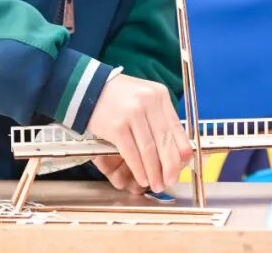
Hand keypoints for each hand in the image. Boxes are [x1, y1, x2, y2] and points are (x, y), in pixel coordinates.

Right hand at [86, 74, 191, 192]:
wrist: (87, 89)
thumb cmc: (118, 97)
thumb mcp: (145, 99)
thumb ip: (161, 119)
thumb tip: (179, 151)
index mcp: (159, 95)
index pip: (177, 128)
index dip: (182, 152)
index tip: (183, 166)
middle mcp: (148, 102)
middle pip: (165, 141)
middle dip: (170, 167)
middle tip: (171, 180)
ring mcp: (132, 113)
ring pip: (149, 150)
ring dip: (154, 172)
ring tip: (156, 183)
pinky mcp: (116, 126)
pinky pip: (131, 153)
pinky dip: (139, 169)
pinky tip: (142, 178)